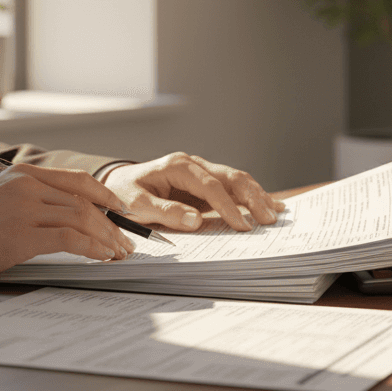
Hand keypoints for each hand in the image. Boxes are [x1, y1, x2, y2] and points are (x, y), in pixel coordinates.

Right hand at [0, 163, 136, 284]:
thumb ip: (26, 199)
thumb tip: (59, 216)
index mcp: (21, 174)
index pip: (77, 179)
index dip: (105, 194)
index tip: (121, 209)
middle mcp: (26, 186)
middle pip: (85, 201)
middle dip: (111, 223)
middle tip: (125, 240)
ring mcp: (25, 210)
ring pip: (83, 218)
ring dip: (107, 238)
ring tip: (118, 253)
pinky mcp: (22, 236)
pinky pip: (71, 239)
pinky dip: (93, 248)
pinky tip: (101, 257)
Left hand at [103, 152, 285, 231]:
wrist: (117, 185)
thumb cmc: (123, 194)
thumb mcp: (136, 204)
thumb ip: (165, 212)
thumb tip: (195, 220)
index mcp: (178, 166)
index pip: (210, 185)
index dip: (227, 206)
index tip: (241, 226)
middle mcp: (194, 165)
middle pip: (231, 177)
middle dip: (252, 197)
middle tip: (268, 219)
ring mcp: (202, 173)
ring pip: (236, 180)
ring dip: (256, 196)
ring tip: (274, 214)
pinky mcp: (205, 185)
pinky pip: (232, 189)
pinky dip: (251, 196)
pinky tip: (270, 204)